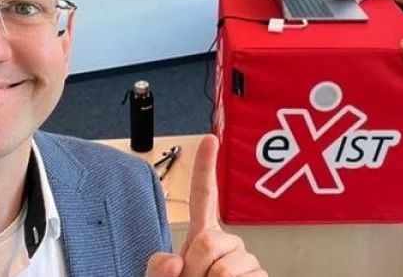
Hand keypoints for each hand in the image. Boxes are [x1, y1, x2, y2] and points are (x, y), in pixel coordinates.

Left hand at [145, 135, 264, 276]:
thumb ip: (156, 270)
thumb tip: (174, 260)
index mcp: (200, 239)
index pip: (204, 197)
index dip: (206, 167)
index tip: (209, 139)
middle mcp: (227, 246)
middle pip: (211, 240)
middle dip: (196, 269)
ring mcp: (246, 263)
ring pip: (228, 266)